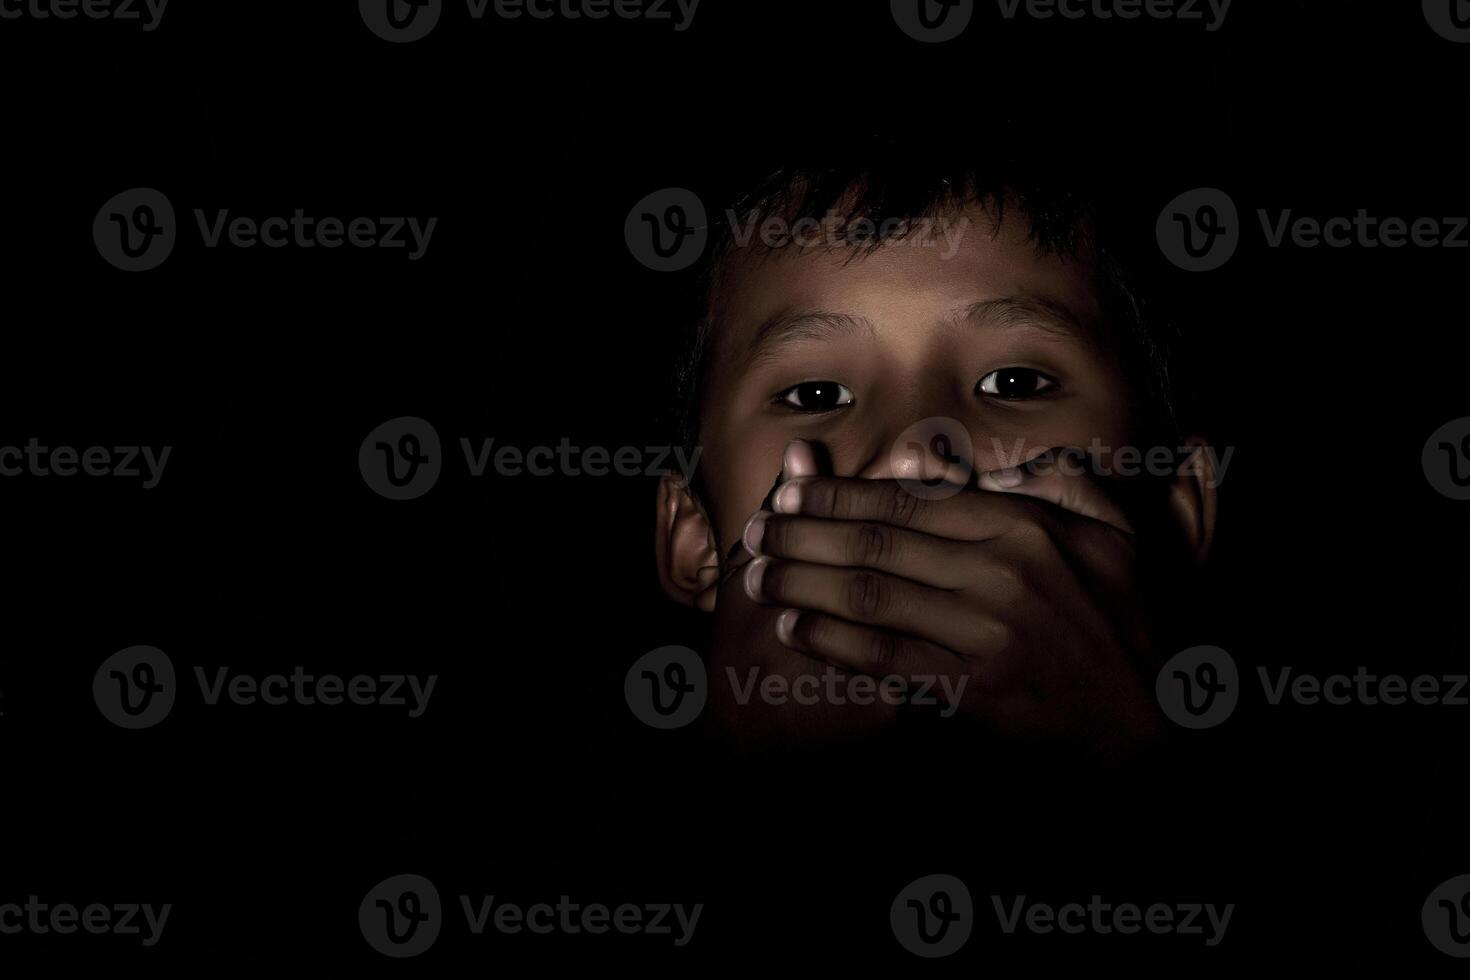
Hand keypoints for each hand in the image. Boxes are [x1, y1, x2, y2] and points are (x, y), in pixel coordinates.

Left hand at [739, 457, 1164, 754]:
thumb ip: (1051, 482)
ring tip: (758, 577)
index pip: (908, 497)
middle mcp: (1000, 567)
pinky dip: (832, 643)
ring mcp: (988, 628)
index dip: (839, 492)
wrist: (1156, 716)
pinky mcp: (978, 687)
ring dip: (802, 583)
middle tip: (755, 531)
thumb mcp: (1110, 531)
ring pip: (870, 594)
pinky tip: (794, 632)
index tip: (790, 490)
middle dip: (803, 533)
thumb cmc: (1128, 619)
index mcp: (1022, 522)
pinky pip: (886, 658)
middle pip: (876, 540)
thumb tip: (987, 457)